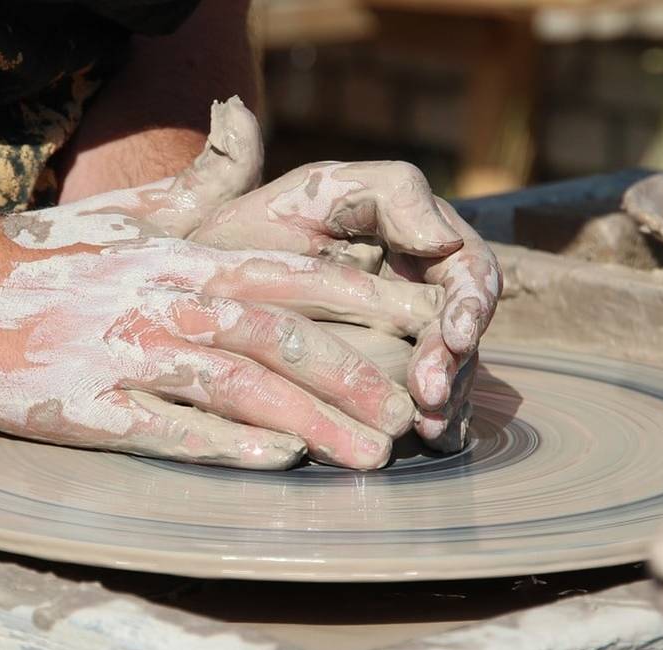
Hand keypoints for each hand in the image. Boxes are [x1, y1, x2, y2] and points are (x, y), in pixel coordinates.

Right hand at [0, 102, 445, 469]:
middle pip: (281, 339)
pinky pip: (171, 430)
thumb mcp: (131, 207)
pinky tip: (279, 463)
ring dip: (310, 423)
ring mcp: (131, 354)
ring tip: (367, 455)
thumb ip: (201, 173)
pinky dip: (228, 447)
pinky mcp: (93, 406)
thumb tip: (242, 112)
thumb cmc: (50, 254)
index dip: (368, 300)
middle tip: (412, 413)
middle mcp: (169, 301)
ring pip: (239, 388)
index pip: (297, 275)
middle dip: (355, 376)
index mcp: (187, 256)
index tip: (424, 324)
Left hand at [190, 154, 500, 451]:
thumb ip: (390, 195)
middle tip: (431, 394)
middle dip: (455, 362)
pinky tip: (430, 442)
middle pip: (462, 329)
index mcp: (416, 240)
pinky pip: (417, 401)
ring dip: (448, 400)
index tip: (451, 336)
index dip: (470, 303)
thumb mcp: (316, 193)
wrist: (192, 283)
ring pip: (449, 370)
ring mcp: (400, 338)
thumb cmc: (256, 228)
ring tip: (426, 429)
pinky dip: (434, 421)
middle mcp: (418, 292)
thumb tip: (446, 240)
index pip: (468, 269)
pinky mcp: (378, 379)